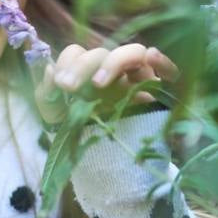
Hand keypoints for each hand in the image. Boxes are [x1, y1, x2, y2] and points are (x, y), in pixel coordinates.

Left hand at [34, 43, 180, 125]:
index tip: (59, 84)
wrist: (106, 165)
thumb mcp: (56, 117)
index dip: (67, 62)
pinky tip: (153, 56)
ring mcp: (139, 80)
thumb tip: (48, 68)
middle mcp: (114, 71)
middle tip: (67, 86)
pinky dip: (164, 61)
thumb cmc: (81, 133)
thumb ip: (46, 94)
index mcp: (89, 71)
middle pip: (102, 53)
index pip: (79, 52)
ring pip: (134, 53)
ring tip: (97, 84)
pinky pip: (170, 72)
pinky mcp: (161, 95)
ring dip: (114, 62)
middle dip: (82, 66)